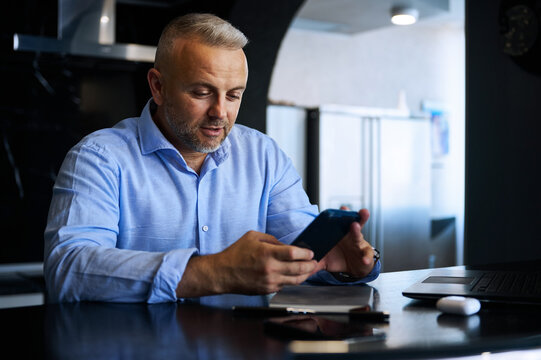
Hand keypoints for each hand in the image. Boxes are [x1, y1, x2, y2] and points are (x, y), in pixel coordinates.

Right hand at [176, 231, 316, 297]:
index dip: (305, 253)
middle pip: (298, 268)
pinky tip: (294, 276)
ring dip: (305, 275)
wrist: (222, 273)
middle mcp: (270, 269)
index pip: (294, 253)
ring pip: (295, 281)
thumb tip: (287, 246)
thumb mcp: (253, 237)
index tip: (310, 252)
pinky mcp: (267, 290)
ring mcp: (269, 281)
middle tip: (314, 262)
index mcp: (267, 253)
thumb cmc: (236, 254)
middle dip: (310, 265)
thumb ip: (272, 240)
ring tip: (309, 270)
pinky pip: (285, 286)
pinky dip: (292, 281)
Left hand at [314, 208, 375, 277]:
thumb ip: (316, 261)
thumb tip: (302, 266)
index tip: (343, 207)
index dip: (343, 214)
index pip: (341, 222)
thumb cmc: (339, 259)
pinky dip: (366, 258)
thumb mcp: (327, 260)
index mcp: (340, 234)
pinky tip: (364, 260)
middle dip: (354, 216)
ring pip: (359, 236)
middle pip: (354, 224)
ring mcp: (359, 244)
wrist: (354, 268)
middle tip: (350, 210)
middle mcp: (350, 236)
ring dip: (357, 231)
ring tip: (355, 226)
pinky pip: (366, 255)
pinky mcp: (365, 254)